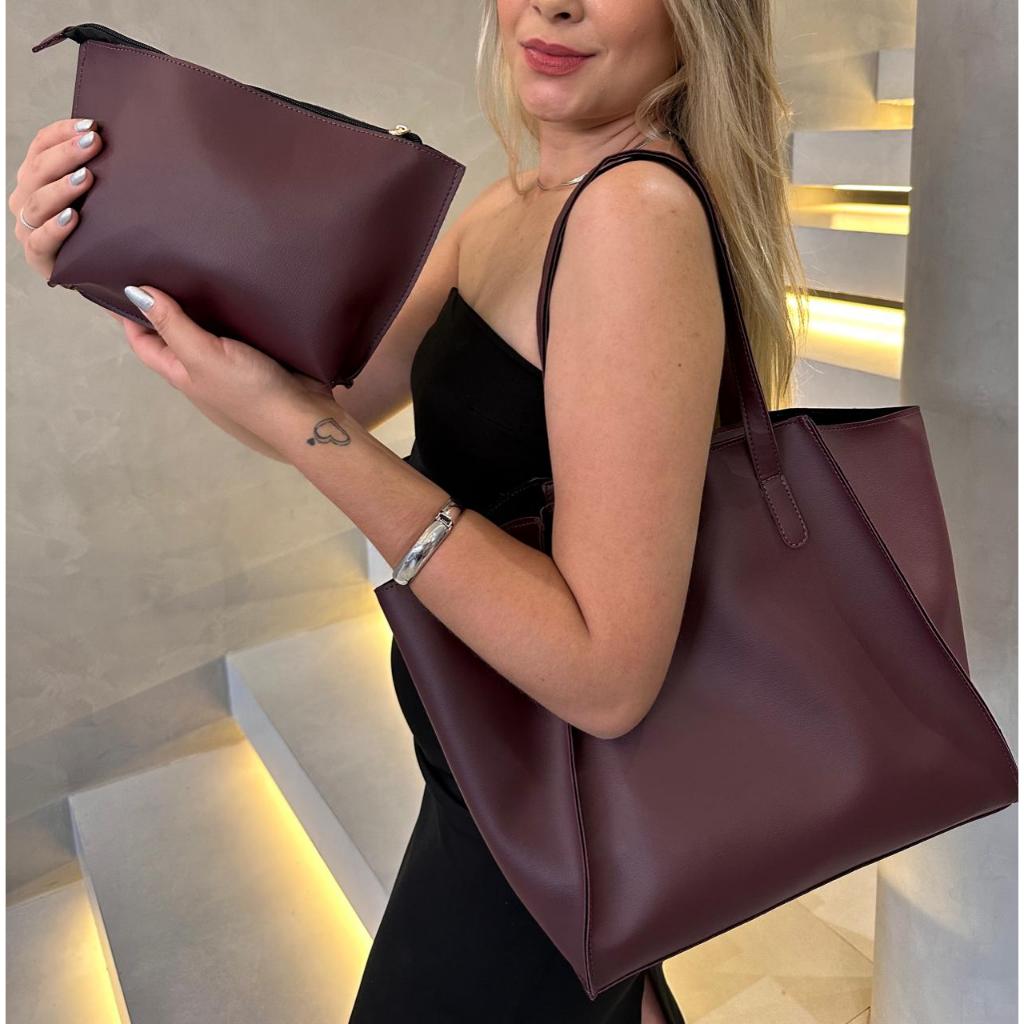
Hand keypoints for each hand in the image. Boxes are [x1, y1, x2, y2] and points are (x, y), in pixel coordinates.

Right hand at [9, 117, 101, 280]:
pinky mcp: (38, 257)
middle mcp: (27, 199)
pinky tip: (73, 218)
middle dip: (66, 154)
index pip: (41, 146)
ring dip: (62, 188)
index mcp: (36, 177)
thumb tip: (114, 137)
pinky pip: (40, 241)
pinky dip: (55, 228)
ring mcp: (29, 228)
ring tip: (86, 178)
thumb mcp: (96, 194)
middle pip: (38, 170)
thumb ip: (97, 168)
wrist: (98, 271)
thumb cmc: (97, 227)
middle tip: (94, 143)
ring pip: (38, 203)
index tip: (91, 124)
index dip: (62, 132)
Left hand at [120, 283, 336, 445]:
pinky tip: (239, 286)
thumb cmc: (249, 390)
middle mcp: (202, 366)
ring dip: (203, 302)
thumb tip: (135, 292)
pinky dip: (234, 307)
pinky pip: (239, 326)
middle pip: (174, 332)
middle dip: (165, 302)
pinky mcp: (260, 354)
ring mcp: (232, 362)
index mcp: (180, 370)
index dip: (128, 313)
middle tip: (162, 259)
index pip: (142, 340)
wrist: (304, 414)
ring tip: (199, 263)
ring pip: (208, 327)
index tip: (122, 276)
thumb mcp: (203, 355)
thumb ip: (172, 325)